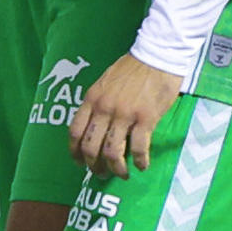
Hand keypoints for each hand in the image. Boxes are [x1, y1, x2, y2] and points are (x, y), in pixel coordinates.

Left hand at [69, 53, 183, 178]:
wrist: (156, 56)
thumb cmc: (131, 69)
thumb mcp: (105, 82)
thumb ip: (98, 102)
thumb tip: (94, 126)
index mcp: (92, 99)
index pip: (75, 131)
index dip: (75, 152)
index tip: (80, 163)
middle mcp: (104, 108)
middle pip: (91, 147)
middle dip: (94, 166)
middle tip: (101, 174)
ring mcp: (124, 114)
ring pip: (112, 152)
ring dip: (116, 169)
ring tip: (122, 174)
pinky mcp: (145, 118)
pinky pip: (137, 149)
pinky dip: (139, 162)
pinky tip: (142, 165)